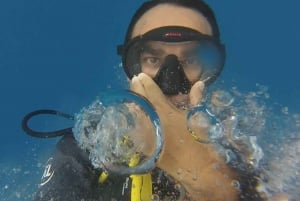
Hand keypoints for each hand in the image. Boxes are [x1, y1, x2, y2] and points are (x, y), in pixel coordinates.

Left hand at [130, 73, 238, 200]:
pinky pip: (136, 131)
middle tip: (134, 80)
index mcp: (166, 114)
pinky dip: (134, 121)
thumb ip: (196, 99)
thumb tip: (199, 84)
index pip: (153, 94)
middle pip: (141, 102)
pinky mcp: (146, 148)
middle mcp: (153, 123)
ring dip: (134, 103)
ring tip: (132, 95)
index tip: (141, 75)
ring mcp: (147, 136)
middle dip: (137, 90)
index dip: (147, 83)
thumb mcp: (199, 118)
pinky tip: (133, 116)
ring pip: (136, 115)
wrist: (198, 169)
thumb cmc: (200, 142)